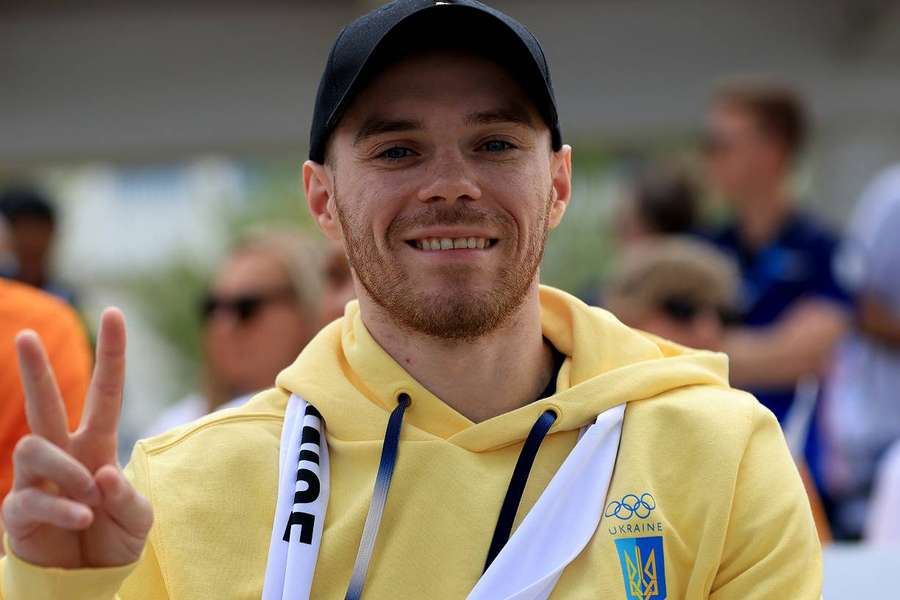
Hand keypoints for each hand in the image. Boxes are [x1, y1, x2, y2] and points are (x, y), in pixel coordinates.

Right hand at [3, 308, 152, 568]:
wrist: (90, 580)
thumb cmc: (116, 537)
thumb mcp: (139, 518)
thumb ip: (127, 497)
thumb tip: (101, 474)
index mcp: (98, 445)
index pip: (105, 393)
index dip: (112, 355)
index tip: (115, 314)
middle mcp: (64, 455)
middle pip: (45, 404)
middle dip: (35, 370)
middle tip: (26, 335)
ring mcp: (37, 481)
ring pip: (34, 447)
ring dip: (66, 471)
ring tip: (89, 496)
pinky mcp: (18, 512)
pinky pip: (32, 499)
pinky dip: (63, 509)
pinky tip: (83, 518)